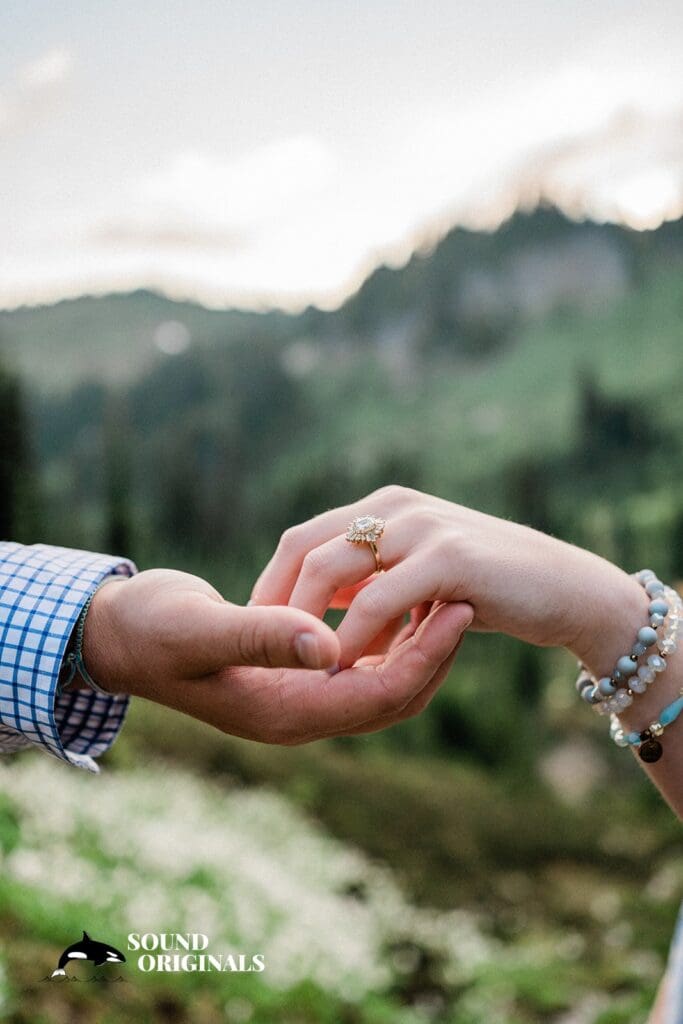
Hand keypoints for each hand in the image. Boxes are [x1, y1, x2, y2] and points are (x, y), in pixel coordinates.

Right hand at [81, 567, 472, 742]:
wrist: (123, 635)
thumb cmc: (153, 630)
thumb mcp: (202, 628)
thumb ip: (263, 636)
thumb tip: (329, 647)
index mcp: (285, 711)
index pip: (380, 697)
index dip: (427, 656)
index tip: (460, 605)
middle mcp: (300, 712)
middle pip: (394, 696)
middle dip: (437, 652)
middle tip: (468, 596)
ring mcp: (299, 697)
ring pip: (382, 681)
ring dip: (419, 643)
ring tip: (446, 592)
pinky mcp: (297, 674)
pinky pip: (361, 664)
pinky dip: (388, 636)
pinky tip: (398, 595)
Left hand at [251, 486, 646, 676]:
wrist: (563, 589)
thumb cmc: (487, 589)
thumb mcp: (419, 575)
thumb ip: (373, 578)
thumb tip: (320, 604)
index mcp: (383, 508)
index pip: (302, 539)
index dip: (272, 585)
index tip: (259, 632)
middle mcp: (395, 508)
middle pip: (304, 547)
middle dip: (276, 603)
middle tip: (263, 652)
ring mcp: (421, 527)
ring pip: (330, 567)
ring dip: (304, 622)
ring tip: (295, 664)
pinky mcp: (448, 558)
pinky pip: (378, 598)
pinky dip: (353, 635)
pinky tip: (344, 666)